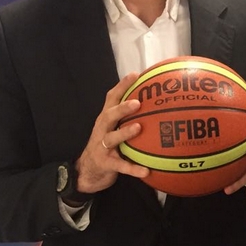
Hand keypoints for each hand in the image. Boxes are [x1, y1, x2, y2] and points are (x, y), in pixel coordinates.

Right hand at [74, 73, 150, 193]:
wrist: (88, 171)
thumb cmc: (108, 146)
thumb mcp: (115, 129)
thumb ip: (130, 117)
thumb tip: (157, 105)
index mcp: (106, 119)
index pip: (112, 98)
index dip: (122, 86)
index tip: (136, 74)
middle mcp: (102, 130)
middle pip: (109, 115)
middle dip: (122, 108)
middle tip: (137, 102)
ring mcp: (101, 146)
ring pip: (112, 138)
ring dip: (124, 132)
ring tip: (138, 128)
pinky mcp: (105, 163)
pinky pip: (121, 166)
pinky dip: (133, 168)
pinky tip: (146, 171)